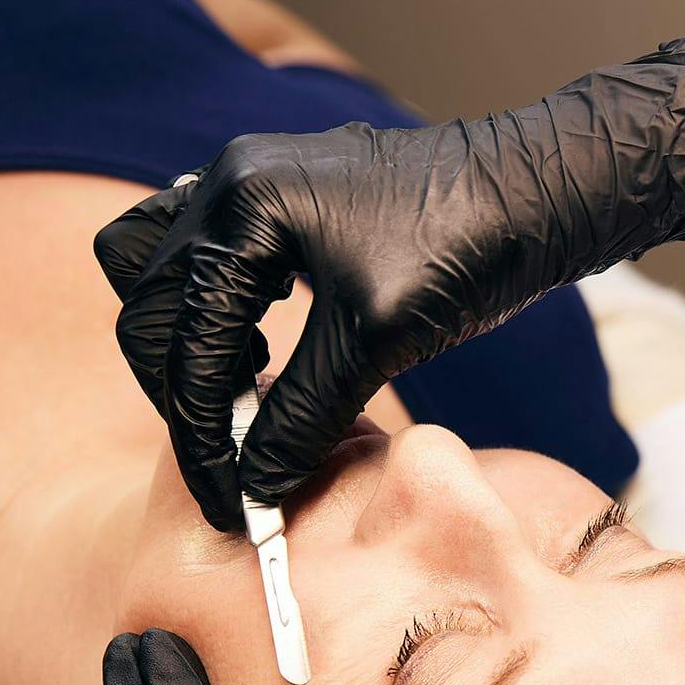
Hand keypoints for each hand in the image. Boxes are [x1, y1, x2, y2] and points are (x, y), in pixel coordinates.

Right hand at [94, 31, 684, 530]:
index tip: (227, 501)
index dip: (200, 434)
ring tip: (243, 400)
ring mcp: (254, 186)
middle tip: (227, 457)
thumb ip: (302, 413)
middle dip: (181, 388)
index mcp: (241, 206)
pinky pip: (214, 260)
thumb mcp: (374, 342)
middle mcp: (230, 183)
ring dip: (189, 342)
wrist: (536, 194)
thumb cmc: (466, 248)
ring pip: (167, 271)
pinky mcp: (286, 204)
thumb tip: (252, 483)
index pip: (179, 338)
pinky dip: (220, 313)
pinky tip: (265, 355)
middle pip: (148, 300)